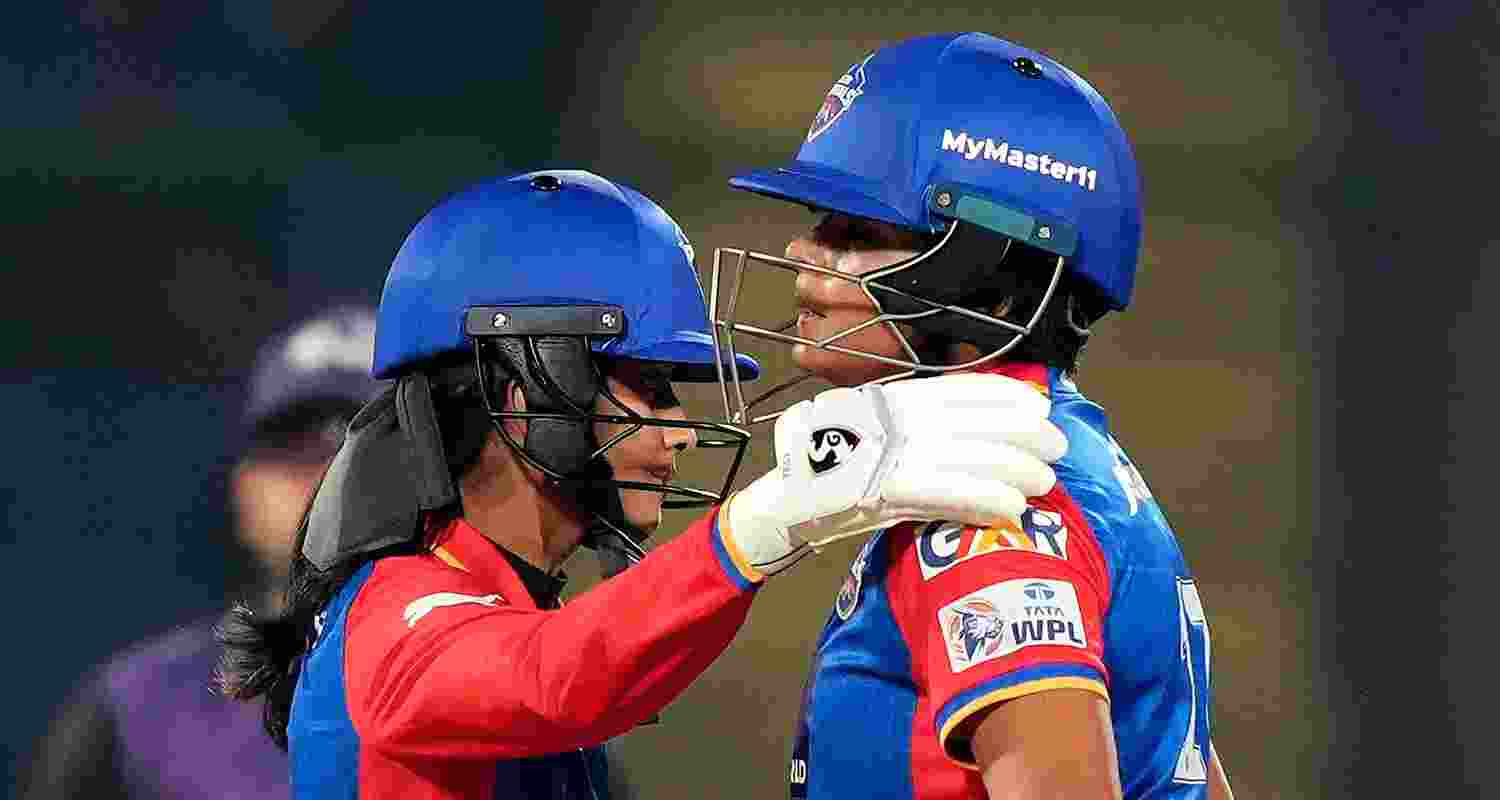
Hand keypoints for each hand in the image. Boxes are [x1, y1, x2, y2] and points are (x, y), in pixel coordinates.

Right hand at [721, 373, 1066, 576]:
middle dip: (1028, 434)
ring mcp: (897, 451)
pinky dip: (989, 499)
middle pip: (983, 421)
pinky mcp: (891, 488)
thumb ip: (919, 429)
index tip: (1040, 408)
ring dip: (1020, 470)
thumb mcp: (878, 432)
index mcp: (899, 399)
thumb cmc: (832, 468)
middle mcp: (903, 419)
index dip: (1009, 398)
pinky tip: (1013, 508)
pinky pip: (954, 490)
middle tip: (1057, 448)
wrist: (786, 499)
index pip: (967, 389)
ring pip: (978, 456)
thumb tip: (974, 434)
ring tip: (1043, 483)